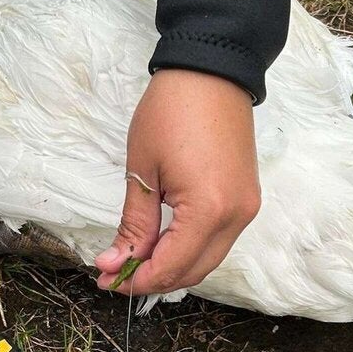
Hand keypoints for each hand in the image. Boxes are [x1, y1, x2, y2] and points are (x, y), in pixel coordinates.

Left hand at [95, 69, 260, 294]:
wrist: (211, 71)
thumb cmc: (171, 112)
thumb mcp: (142, 170)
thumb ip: (134, 224)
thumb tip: (116, 262)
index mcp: (209, 210)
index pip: (171, 266)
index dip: (136, 280)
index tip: (105, 278)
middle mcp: (236, 217)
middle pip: (194, 272)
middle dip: (153, 279)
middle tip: (115, 273)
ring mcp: (246, 209)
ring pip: (208, 260)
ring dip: (172, 266)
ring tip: (134, 258)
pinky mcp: (246, 199)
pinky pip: (218, 240)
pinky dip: (190, 249)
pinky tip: (162, 242)